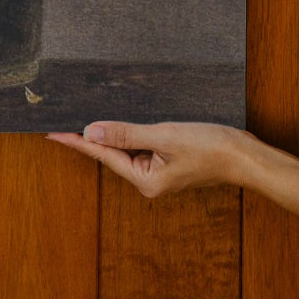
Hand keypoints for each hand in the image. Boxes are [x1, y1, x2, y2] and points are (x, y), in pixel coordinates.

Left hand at [47, 121, 247, 196]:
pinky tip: (123, 121)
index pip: (103, 156)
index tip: (53, 134)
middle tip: (64, 120)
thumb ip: (125, 134)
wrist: (245, 156)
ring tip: (88, 117)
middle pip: (113, 154)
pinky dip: (131, 133)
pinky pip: (142, 146)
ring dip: (112, 133)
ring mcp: (160, 172)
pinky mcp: (170, 162)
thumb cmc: (209, 147)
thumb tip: (91, 132)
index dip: (77, 142)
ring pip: (128, 149)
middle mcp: (149, 181)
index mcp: (145, 180)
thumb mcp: (163, 136)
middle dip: (91, 137)